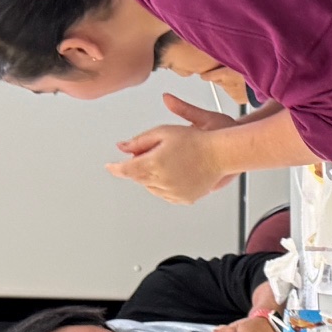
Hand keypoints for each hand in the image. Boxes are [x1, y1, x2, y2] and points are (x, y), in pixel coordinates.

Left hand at [110, 97, 239, 203]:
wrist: (221, 154)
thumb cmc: (197, 141)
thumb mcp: (163, 132)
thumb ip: (139, 141)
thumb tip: (122, 147)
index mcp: (154, 163)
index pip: (126, 169)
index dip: (116, 168)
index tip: (110, 167)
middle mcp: (162, 181)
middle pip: (138, 177)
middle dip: (140, 166)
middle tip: (154, 152)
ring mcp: (173, 192)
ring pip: (151, 187)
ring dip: (152, 176)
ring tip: (170, 161)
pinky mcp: (184, 198)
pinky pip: (166, 195)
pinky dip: (165, 186)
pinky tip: (177, 172)